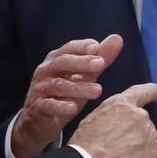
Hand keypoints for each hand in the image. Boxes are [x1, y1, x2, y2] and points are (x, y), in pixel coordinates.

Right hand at [11, 34, 122, 157]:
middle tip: (100, 64)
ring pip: (59, 85)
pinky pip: (48, 105)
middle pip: (62, 63)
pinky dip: (61, 107)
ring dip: (79, 87)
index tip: (97, 47)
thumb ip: (101, 58)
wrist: (41, 119)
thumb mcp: (85, 74)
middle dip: (81, 62)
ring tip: (98, 91)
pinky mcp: (38, 107)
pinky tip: (73, 108)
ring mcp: (40, 89)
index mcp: (57, 59)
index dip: (82, 47)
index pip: (69, 48)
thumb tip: (117, 38)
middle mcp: (46, 71)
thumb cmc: (67, 92)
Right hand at [69, 83, 156, 157]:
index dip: (153, 91)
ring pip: (148, 144)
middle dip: (135, 137)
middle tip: (117, 153)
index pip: (142, 93)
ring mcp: (151, 136)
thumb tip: (122, 122)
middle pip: (143, 126)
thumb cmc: (84, 149)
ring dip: (138, 152)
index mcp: (122, 105)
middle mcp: (141, 117)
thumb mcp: (92, 120)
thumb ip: (112, 115)